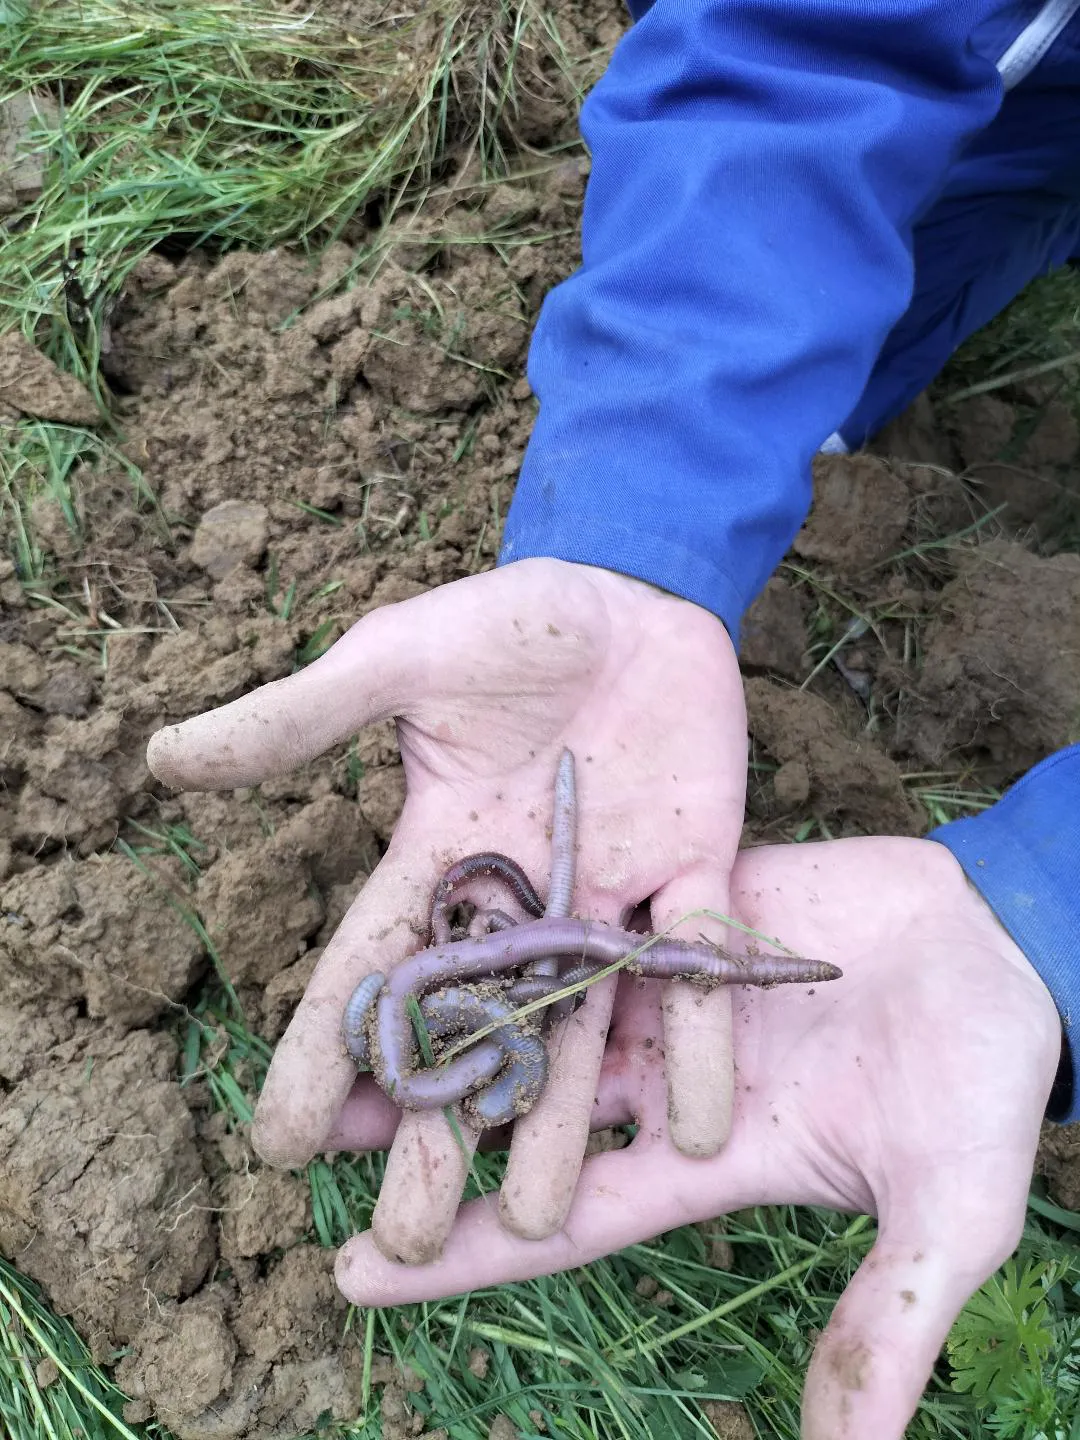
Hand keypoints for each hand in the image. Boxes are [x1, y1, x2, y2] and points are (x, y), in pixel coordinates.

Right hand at [146, 557, 747, 1259]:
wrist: (629, 594)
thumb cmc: (508, 622)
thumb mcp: (397, 661)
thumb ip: (302, 717)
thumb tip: (162, 756)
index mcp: (439, 853)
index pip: (368, 969)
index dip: (321, 1053)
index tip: (278, 1145)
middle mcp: (520, 899)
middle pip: (470, 1032)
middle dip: (436, 1130)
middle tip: (407, 1239)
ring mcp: (611, 896)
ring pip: (578, 1027)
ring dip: (555, 1124)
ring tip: (533, 1228)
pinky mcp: (698, 873)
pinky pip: (699, 968)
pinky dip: (697, 1040)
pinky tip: (698, 1128)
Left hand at [329, 835, 1062, 1439]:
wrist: (1013, 955)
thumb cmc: (982, 1089)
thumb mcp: (943, 1216)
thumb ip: (888, 1325)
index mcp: (708, 1155)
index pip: (568, 1212)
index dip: (472, 1245)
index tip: (356, 1272)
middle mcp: (668, 1078)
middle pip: (529, 1105)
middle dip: (431, 1119)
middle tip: (315, 1128)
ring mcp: (675, 989)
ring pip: (544, 1000)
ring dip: (460, 1006)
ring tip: (358, 1012)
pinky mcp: (694, 908)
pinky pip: (603, 908)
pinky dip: (536, 905)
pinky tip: (460, 894)